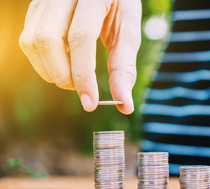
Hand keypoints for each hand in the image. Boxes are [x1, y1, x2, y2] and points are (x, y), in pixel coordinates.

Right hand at [19, 0, 141, 113]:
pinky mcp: (36, 8)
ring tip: (73, 78)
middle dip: (62, 75)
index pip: (80, 37)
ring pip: (31, 41)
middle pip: (47, 39)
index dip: (83, 74)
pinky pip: (29, 38)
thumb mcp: (128, 31)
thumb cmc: (119, 6)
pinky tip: (63, 63)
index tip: (90, 103)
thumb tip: (124, 105)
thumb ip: (124, 67)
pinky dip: (44, 60)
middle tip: (82, 90)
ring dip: (50, 70)